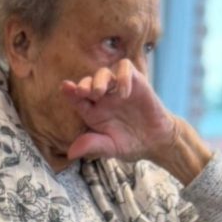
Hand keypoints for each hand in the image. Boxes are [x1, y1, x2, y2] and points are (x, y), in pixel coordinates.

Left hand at [59, 61, 199, 173]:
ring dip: (100, 79)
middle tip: (83, 93)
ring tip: (100, 93)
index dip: (70, 91)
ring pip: (104, 72)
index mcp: (92, 112)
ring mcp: (118, 88)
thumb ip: (93, 146)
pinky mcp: (135, 81)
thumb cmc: (130, 144)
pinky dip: (123, 76)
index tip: (65, 87)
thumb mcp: (110, 148)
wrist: (156, 141)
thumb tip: (71, 153)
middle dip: (84, 84)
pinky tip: (124, 93)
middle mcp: (103, 98)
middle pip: (89, 81)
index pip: (77, 98)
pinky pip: (125, 68)